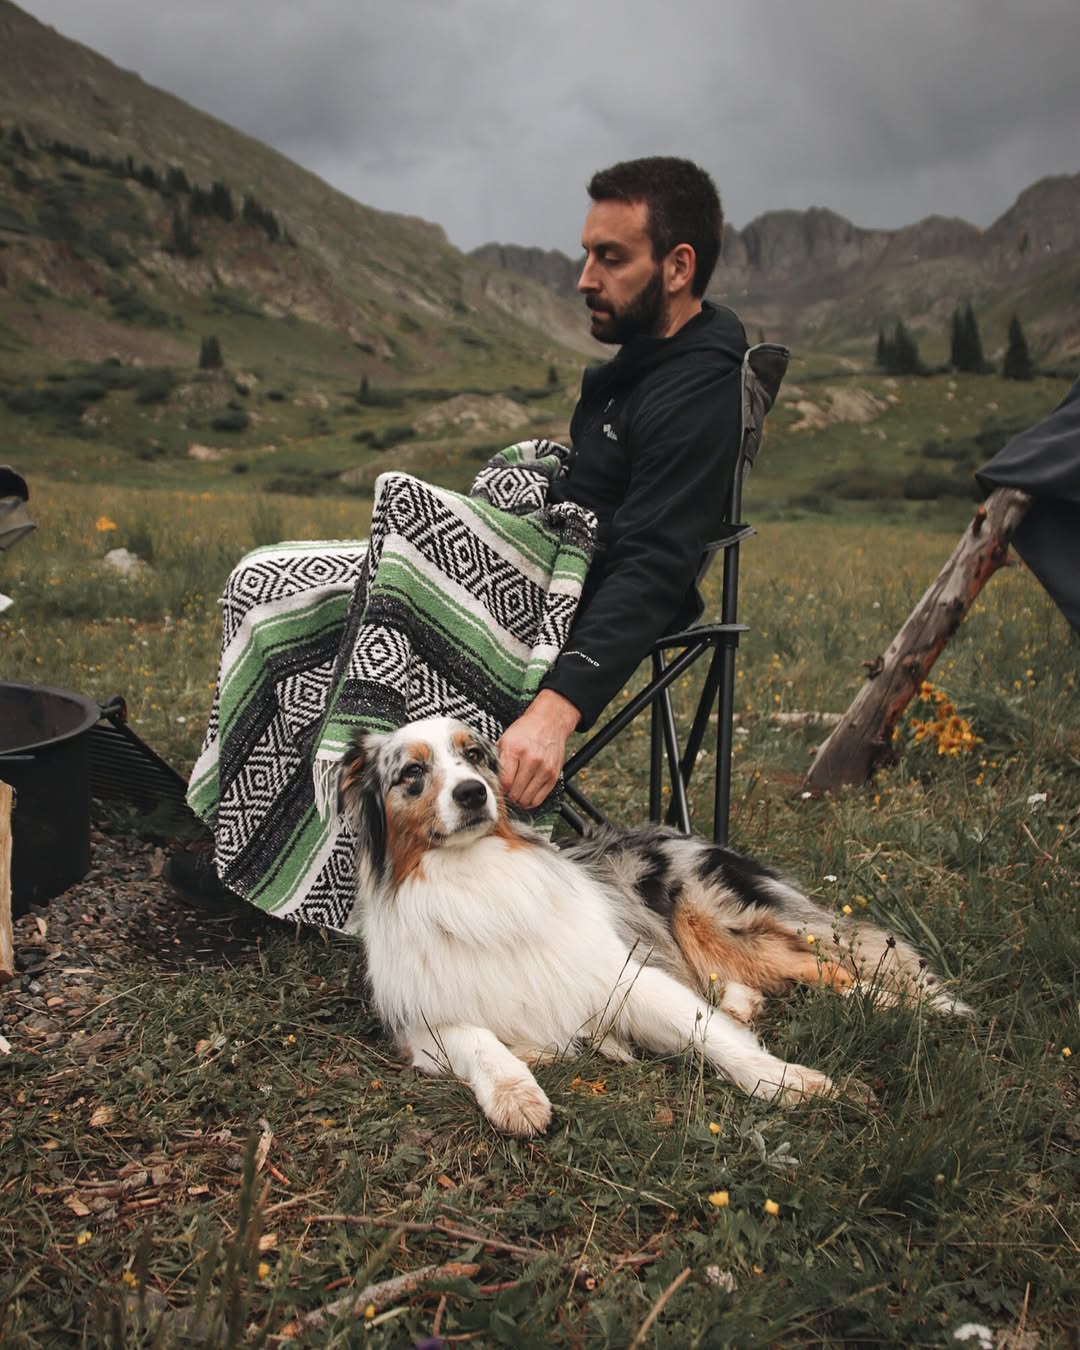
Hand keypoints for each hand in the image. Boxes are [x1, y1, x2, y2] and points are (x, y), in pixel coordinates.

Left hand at [498, 690, 580, 808]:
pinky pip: (539, 799)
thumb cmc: (526, 730)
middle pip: (515, 793)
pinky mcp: (553, 776)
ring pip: (526, 799)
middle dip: (508, 794)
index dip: (499, 788)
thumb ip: (497, 758)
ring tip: (516, 791)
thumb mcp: (506, 739)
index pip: (505, 782)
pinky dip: (530, 801)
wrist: (549, 722)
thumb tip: (489, 777)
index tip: (498, 787)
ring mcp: (544, 769)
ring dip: (519, 799)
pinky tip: (526, 793)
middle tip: (507, 789)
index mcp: (515, 750)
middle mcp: (532, 760)